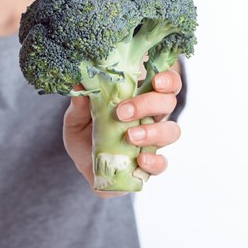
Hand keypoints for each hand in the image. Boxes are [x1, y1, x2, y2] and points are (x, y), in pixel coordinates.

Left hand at [63, 70, 182, 197]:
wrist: (83, 168)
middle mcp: (151, 117)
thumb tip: (79, 85)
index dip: (167, 79)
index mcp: (138, 99)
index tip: (156, 81)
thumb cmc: (84, 138)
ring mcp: (152, 142)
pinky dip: (154, 161)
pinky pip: (162, 163)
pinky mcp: (149, 165)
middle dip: (149, 104)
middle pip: (169, 103)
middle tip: (123, 112)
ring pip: (171, 131)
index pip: (164, 83)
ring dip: (153, 131)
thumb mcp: (75, 120)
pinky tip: (140, 159)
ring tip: (130, 136)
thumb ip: (79, 105)